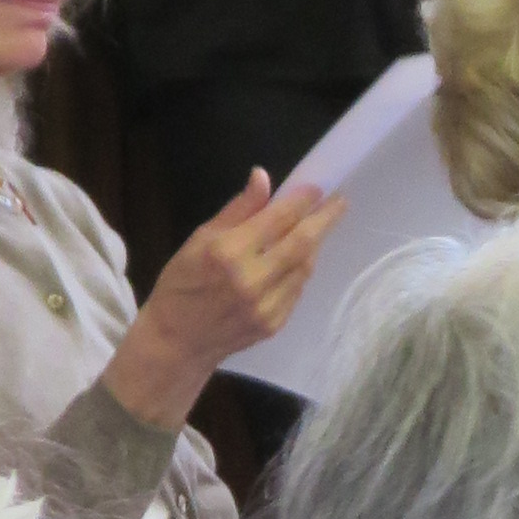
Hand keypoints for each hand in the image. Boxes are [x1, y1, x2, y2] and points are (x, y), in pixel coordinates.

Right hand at [100, 169, 346, 429]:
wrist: (177, 341)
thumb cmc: (181, 284)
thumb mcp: (199, 239)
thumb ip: (238, 210)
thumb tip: (263, 177)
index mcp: (228, 252)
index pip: (278, 219)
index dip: (302, 201)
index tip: (319, 187)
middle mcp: (252, 279)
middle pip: (302, 242)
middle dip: (325, 219)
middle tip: (341, 202)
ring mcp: (266, 305)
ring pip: (304, 267)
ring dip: (314, 245)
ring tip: (318, 227)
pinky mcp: (274, 324)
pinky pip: (298, 289)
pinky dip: (301, 270)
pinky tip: (299, 259)